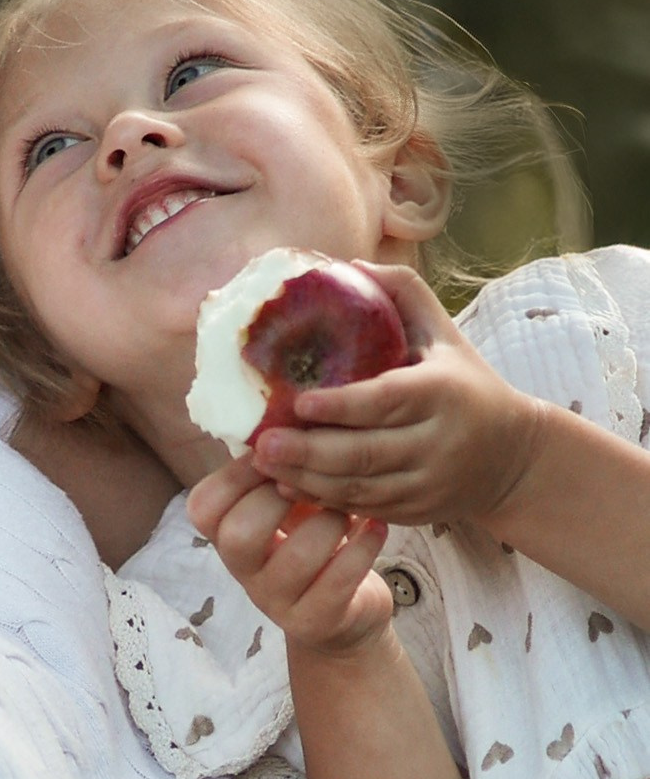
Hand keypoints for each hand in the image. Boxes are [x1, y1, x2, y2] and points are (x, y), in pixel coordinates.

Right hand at [187, 453, 394, 654]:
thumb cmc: (310, 541)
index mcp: (226, 536)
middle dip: (282, 499)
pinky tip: (375, 527)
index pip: (204, 507)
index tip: (277, 453)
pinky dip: (363, 546)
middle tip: (315, 484)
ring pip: (298, 556)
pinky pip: (339, 581)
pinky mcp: (316, 622)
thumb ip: (274, 470)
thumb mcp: (284, 505)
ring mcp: (276, 603)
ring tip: (351, 509)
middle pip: (240, 534)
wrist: (343, 616)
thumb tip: (281, 413)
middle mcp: (242, 572)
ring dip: (332, 523)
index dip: (238, 475)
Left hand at [247, 262, 544, 527]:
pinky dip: (325, 501)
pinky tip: (287, 486)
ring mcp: (428, 485)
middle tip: (262, 442)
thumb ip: (403, 294)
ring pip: (361, 490)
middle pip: (367, 454)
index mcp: (443, 393)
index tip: (299, 402)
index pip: (387, 402)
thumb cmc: (467, 382)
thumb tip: (349, 264)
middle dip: (309, 452)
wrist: (515, 456)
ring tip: (263, 464)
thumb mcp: (445, 333)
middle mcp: (438, 444)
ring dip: (307, 481)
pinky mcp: (419, 513)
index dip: (342, 406)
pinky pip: (366, 510)